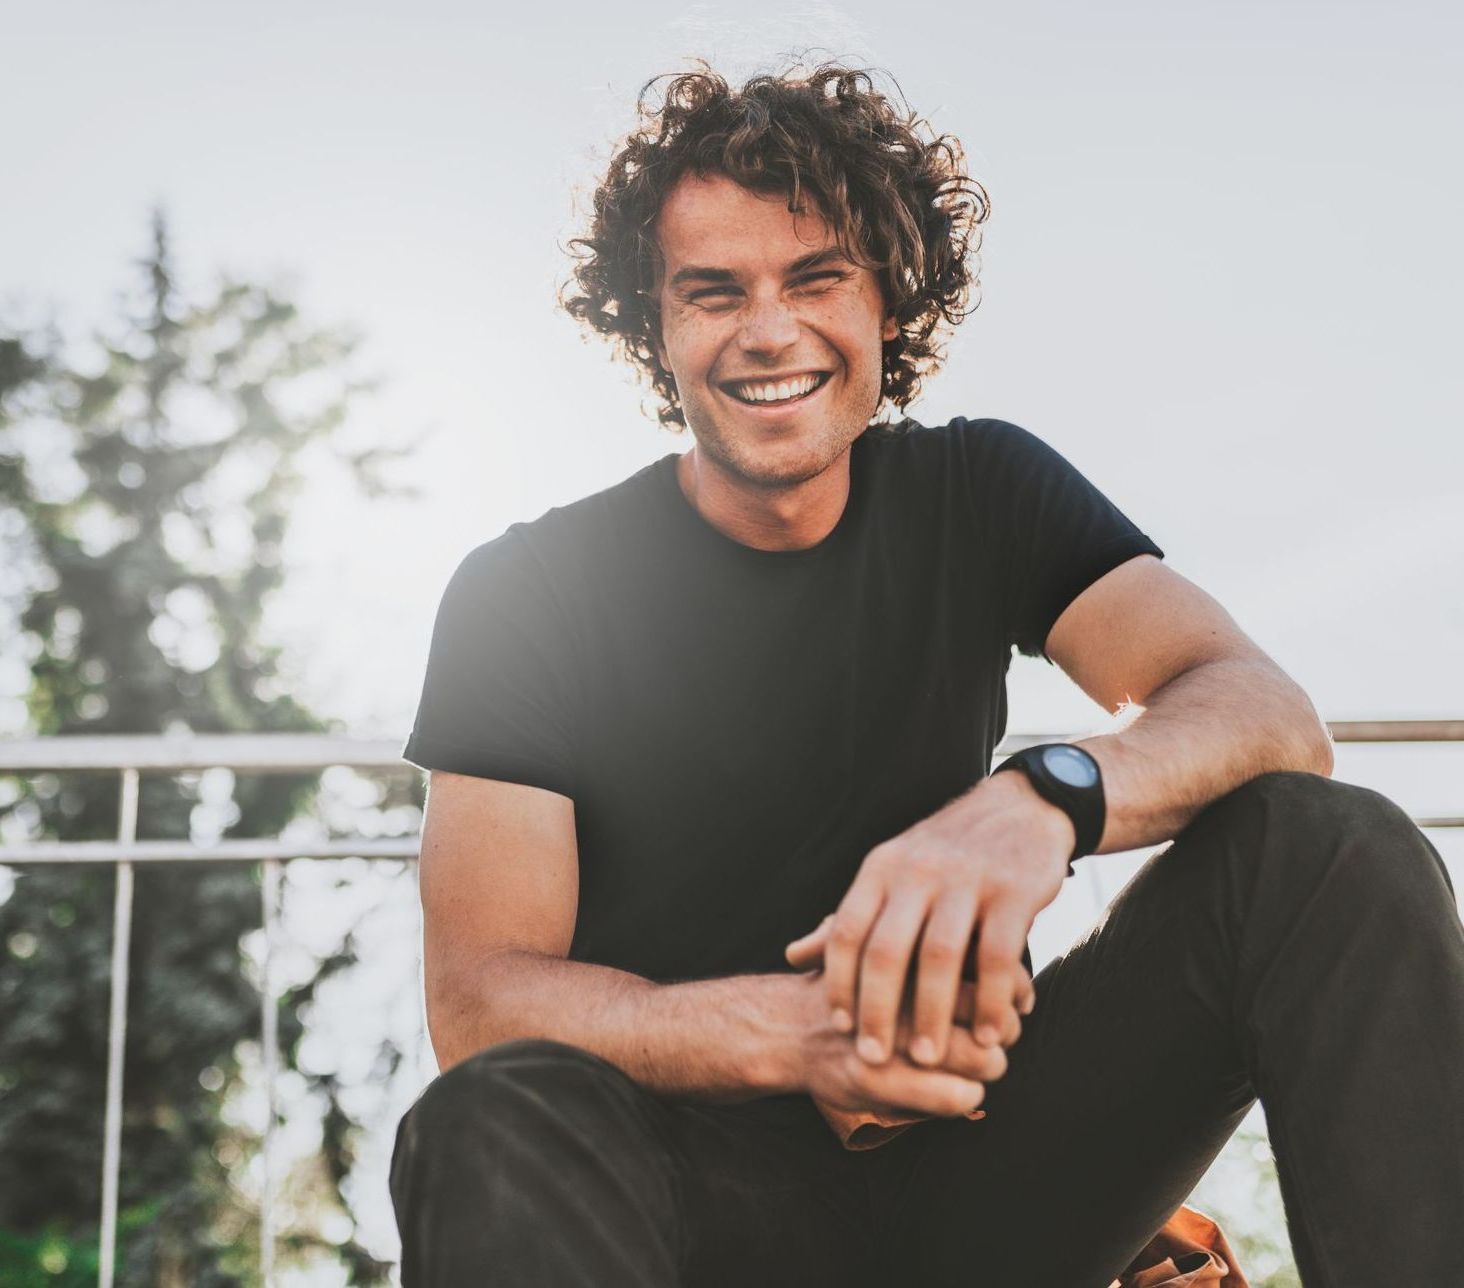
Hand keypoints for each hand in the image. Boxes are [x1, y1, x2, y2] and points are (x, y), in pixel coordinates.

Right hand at [781, 968, 1002, 1118]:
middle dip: (1006, 1028)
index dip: (1011, 985)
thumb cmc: (853, 984)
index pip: (990, 962)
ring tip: (981, 1068)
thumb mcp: (885, 945)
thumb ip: (941, 949)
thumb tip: (1018, 982)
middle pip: (991, 1009)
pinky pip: (952, 1095)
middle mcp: (904, 988)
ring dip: (990, 1066)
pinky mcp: (879, 1077)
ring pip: (980, 1057)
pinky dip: (966, 1097)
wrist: (786, 1024)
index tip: (1012, 1001)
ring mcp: (893, 1033)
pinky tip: (963, 1093)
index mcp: (911, 948)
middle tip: (997, 1038)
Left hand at [787, 773, 1070, 1070]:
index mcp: (882, 869)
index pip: (847, 930)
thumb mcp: (890, 873)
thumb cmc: (945, 854)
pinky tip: (991, 1034)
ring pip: (939, 955)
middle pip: (887, 949)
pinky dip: (992, 1000)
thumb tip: (793, 957)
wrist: (1020, 807)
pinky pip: (997, 955)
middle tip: (875, 1058)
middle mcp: (918, 871)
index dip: (839, 981)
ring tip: (927, 1058)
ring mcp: (967, 880)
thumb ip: (848, 918)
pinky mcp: (1013, 892)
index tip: (839, 1027)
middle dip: (877, 1009)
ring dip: (932, 1013)